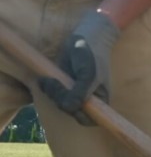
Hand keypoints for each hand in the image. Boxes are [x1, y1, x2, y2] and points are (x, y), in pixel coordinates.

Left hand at [38, 10, 120, 124]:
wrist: (85, 37)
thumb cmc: (92, 55)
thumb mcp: (88, 74)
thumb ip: (80, 92)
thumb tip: (69, 108)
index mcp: (100, 101)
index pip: (89, 119)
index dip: (79, 115)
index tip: (71, 103)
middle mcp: (87, 99)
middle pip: (72, 112)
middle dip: (62, 100)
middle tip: (57, 84)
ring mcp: (74, 92)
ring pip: (61, 103)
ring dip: (52, 93)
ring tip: (49, 79)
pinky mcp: (63, 85)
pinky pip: (53, 94)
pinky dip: (46, 88)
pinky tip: (44, 80)